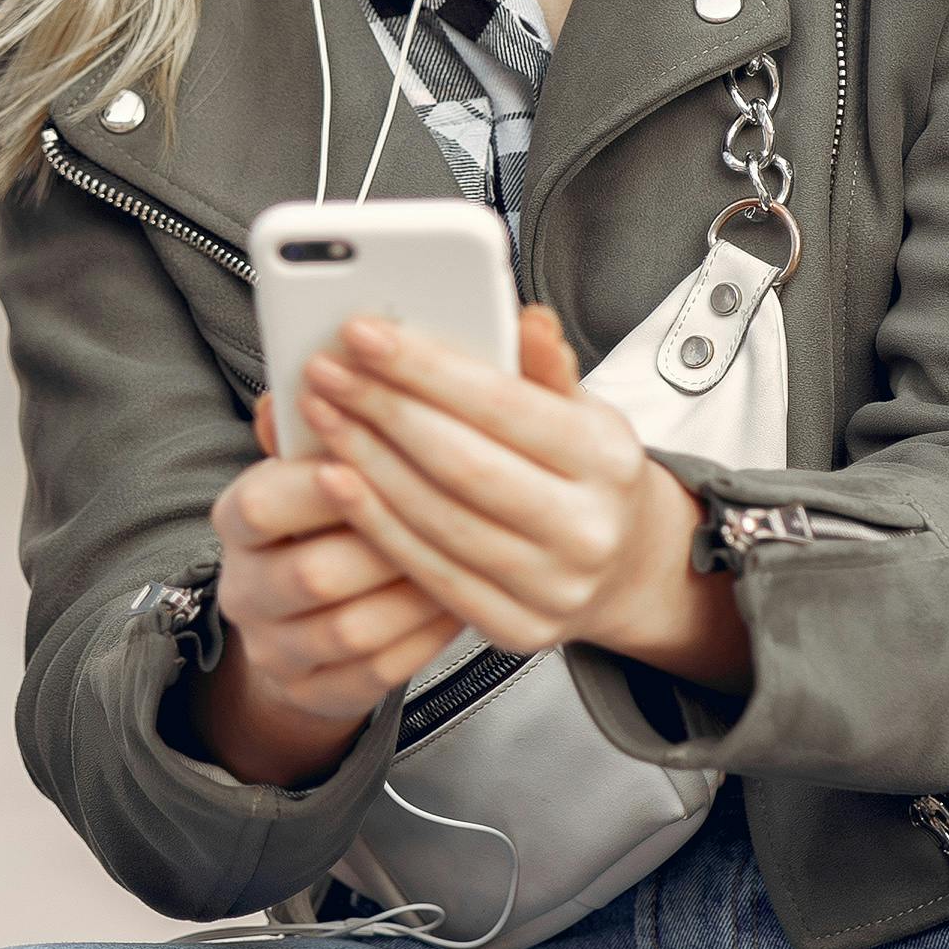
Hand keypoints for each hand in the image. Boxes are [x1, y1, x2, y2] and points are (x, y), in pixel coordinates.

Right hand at [202, 386, 467, 787]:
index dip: (323, 478)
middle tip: (456, 514)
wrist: (313, 621)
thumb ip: (369, 399)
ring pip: (350, 627)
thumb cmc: (338, 514)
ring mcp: (277, 646)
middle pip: (311, 571)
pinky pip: (378, 671)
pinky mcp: (317, 691)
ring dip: (414, 590)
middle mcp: (246, 584)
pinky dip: (425, 634)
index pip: (261, 497)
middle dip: (386, 542)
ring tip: (473, 555)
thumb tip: (401, 334)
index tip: (385, 455)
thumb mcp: (338, 452)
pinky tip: (461, 597)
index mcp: (241, 515)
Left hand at [297, 308, 749, 689]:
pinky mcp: (515, 628)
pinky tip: (334, 480)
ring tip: (321, 415)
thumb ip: (545, 368)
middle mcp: (588, 529)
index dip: (425, 368)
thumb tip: (525, 320)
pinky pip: (427, 571)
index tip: (362, 334)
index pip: (504, 404)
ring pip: (436, 519)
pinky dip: (373, 522)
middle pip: (461, 463)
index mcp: (609, 459)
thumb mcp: (582, 409)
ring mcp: (553, 587)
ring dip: (365, 462)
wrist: (626, 568)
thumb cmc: (586, 472)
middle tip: (325, 372)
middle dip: (382, 410)